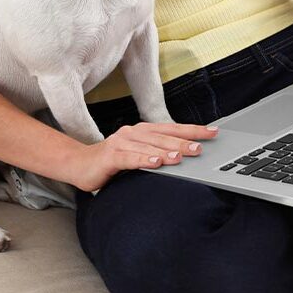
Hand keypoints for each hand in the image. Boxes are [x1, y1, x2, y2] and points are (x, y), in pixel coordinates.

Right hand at [74, 120, 218, 192]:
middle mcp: (133, 133)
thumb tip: (185, 157)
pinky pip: (129, 158)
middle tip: (201, 148)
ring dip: (166, 151)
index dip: (192, 129)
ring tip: (182, 156)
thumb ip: (156, 154)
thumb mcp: (138, 155)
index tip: (213, 132)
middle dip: (183, 141)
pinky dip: (143, 160)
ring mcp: (120, 142)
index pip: (172, 129)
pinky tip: (155, 163)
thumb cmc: (112, 162)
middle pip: (163, 136)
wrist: (79, 164)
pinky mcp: (110, 156)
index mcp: (142, 131)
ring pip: (148, 146)